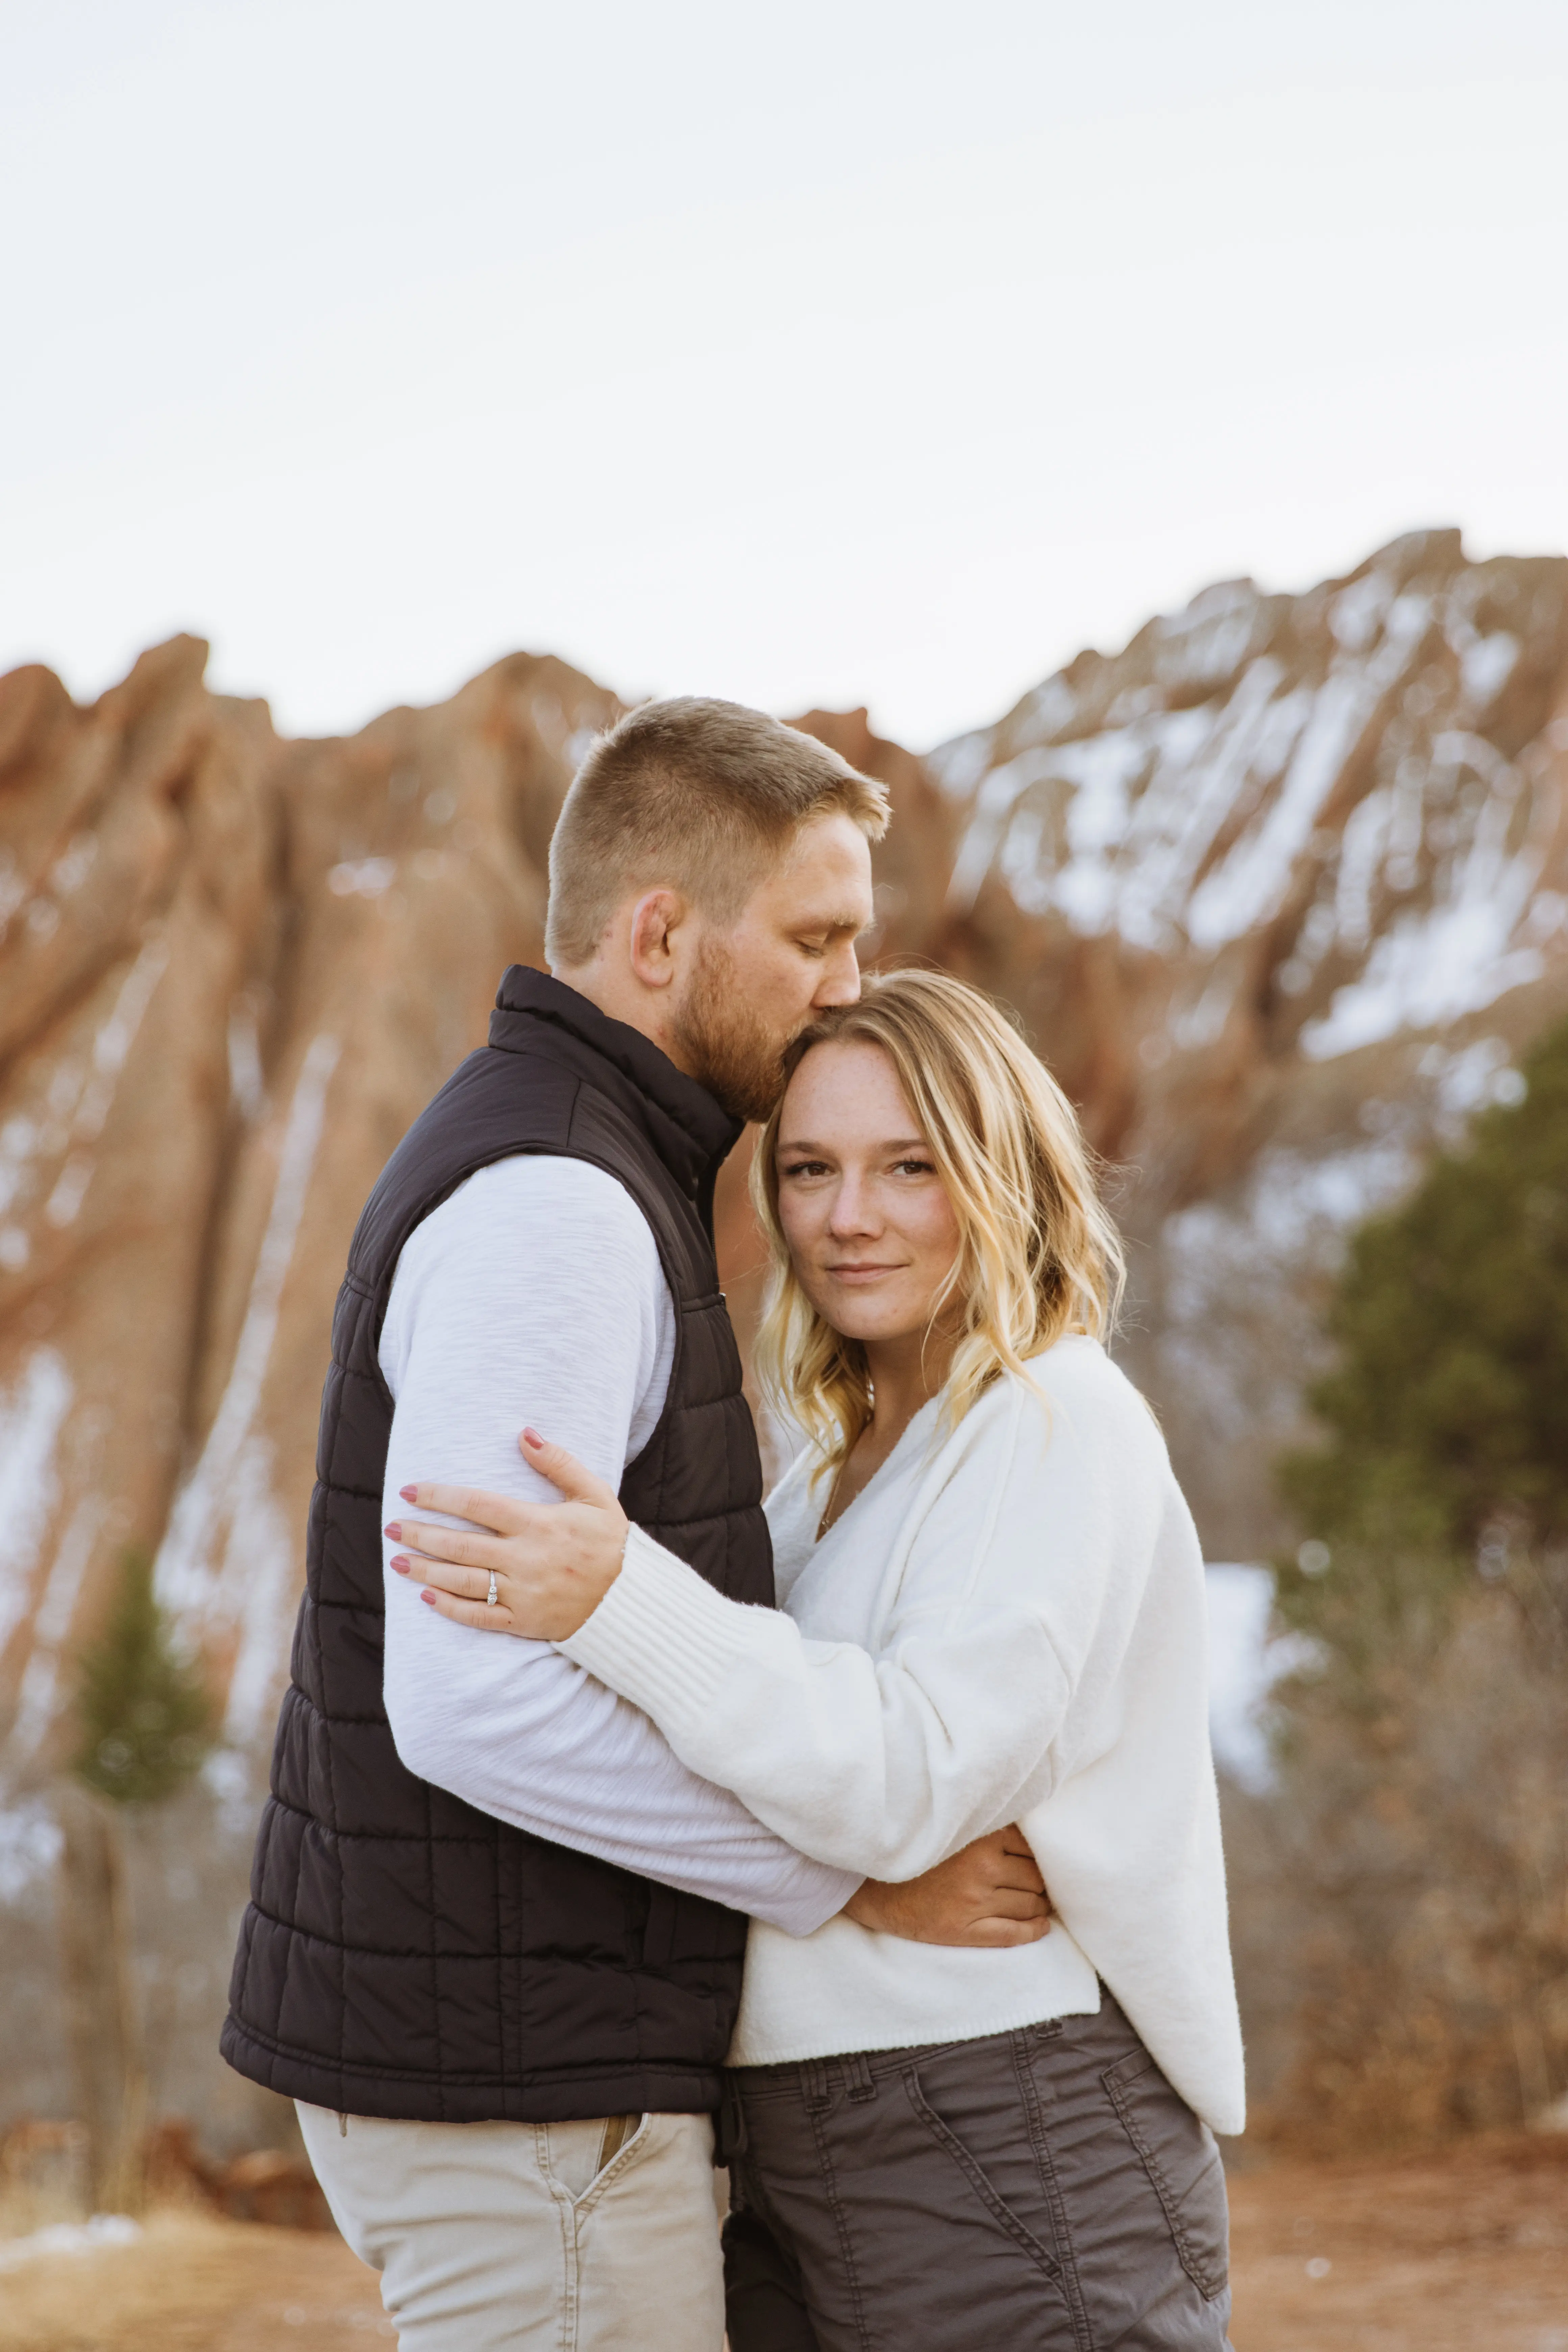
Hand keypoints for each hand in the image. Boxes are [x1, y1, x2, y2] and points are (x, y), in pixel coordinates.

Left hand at [387, 1429, 628, 1641]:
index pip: (478, 1505)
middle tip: (391, 1527)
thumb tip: (525, 1434)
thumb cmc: (610, 1542)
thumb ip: (558, 1463)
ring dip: (426, 1569)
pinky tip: (426, 1596)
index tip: (411, 1491)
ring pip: (463, 1581)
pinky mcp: (523, 1622)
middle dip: (421, 1534)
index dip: (440, 1496)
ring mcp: (522, 1593)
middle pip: (460, 1544)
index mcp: (539, 1524)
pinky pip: (479, 1617)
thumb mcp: (594, 1494)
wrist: (630, 1600)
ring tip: (396, 1560)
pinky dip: (450, 1608)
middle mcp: (525, 1559)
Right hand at [843, 1825, 1051, 1948]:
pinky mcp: (964, 1930)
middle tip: (1043, 1884)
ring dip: (1039, 1905)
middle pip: (1035, 1877)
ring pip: (1028, 1905)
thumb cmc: (918, 1852)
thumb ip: (989, 1827)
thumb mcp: (954, 1828)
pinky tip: (1041, 1926)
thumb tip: (1034, 1834)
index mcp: (981, 1837)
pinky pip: (1012, 1934)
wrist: (874, 1885)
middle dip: (1042, 1882)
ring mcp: (974, 1902)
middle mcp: (982, 1868)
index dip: (1039, 1856)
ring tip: (1040, 1903)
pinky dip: (1033, 1931)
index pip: (1032, 1848)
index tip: (1041, 1860)